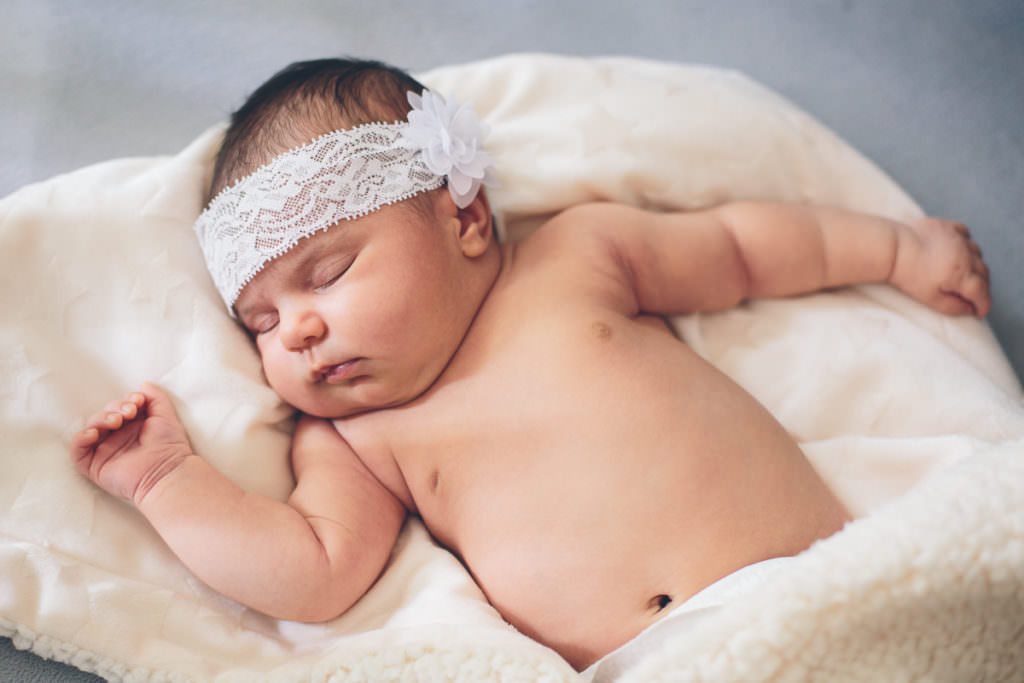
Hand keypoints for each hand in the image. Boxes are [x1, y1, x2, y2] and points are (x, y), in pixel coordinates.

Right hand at [71, 382, 192, 504]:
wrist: (167, 471)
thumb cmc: (170, 446)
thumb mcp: (166, 416)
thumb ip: (156, 398)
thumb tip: (144, 384)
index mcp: (132, 427)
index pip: (119, 407)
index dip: (125, 400)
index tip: (138, 400)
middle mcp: (117, 438)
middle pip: (104, 415)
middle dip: (114, 408)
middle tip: (129, 412)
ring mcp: (105, 451)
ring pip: (90, 428)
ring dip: (101, 419)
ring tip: (117, 421)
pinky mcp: (94, 466)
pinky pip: (78, 451)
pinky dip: (81, 438)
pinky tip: (95, 433)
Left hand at [890, 217, 990, 316]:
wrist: (891, 247)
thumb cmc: (907, 274)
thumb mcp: (929, 298)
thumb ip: (952, 306)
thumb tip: (969, 309)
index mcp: (962, 274)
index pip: (981, 292)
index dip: (983, 305)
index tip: (980, 312)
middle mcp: (966, 255)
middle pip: (983, 273)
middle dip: (982, 287)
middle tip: (974, 297)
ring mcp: (958, 238)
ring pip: (977, 253)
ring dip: (976, 266)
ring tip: (966, 275)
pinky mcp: (947, 226)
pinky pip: (965, 235)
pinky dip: (966, 244)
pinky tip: (959, 250)